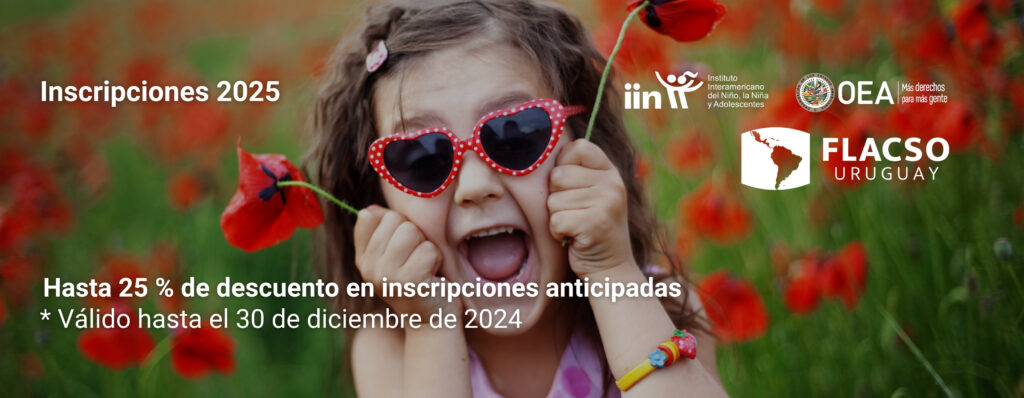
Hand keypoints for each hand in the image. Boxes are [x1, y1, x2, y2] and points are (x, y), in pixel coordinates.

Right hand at [353, 205, 454, 316]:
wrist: (432, 319)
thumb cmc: (417, 280)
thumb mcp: (393, 255)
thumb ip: (381, 231)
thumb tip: (371, 209)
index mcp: (363, 258)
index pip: (369, 216)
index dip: (394, 223)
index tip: (401, 245)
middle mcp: (369, 268)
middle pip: (395, 220)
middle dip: (414, 234)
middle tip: (416, 259)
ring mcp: (387, 276)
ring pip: (412, 231)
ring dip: (426, 246)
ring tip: (424, 266)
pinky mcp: (409, 282)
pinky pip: (429, 249)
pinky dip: (436, 259)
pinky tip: (432, 276)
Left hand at [548, 139, 634, 276]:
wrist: (610, 269)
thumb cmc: (591, 228)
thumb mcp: (592, 194)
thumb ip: (576, 172)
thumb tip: (538, 147)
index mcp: (610, 171)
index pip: (577, 147)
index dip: (564, 166)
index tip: (573, 188)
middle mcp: (612, 183)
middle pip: (558, 176)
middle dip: (557, 197)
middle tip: (576, 213)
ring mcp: (607, 202)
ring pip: (553, 200)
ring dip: (557, 217)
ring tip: (576, 226)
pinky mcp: (595, 223)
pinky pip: (555, 220)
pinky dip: (558, 233)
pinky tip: (574, 238)